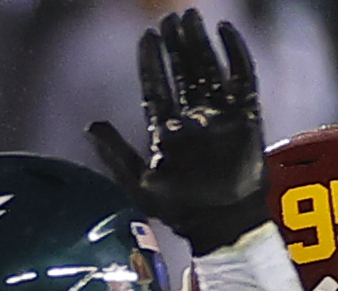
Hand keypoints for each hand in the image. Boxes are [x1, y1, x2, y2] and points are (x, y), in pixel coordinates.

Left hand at [85, 9, 266, 253]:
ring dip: (199, 43)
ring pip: (209, 68)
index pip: (157, 88)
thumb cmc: (179, 210)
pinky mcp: (246, 116)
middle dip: (176, 45)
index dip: (151, 62)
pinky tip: (224, 31)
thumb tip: (91, 125)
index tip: (146, 37)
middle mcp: (194, 119)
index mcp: (168, 131)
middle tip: (170, 17)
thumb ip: (115, 154)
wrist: (221, 223)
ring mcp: (220, 116)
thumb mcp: (139, 183)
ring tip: (191, 17)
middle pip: (183, 72)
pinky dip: (235, 53)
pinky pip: (242, 77)